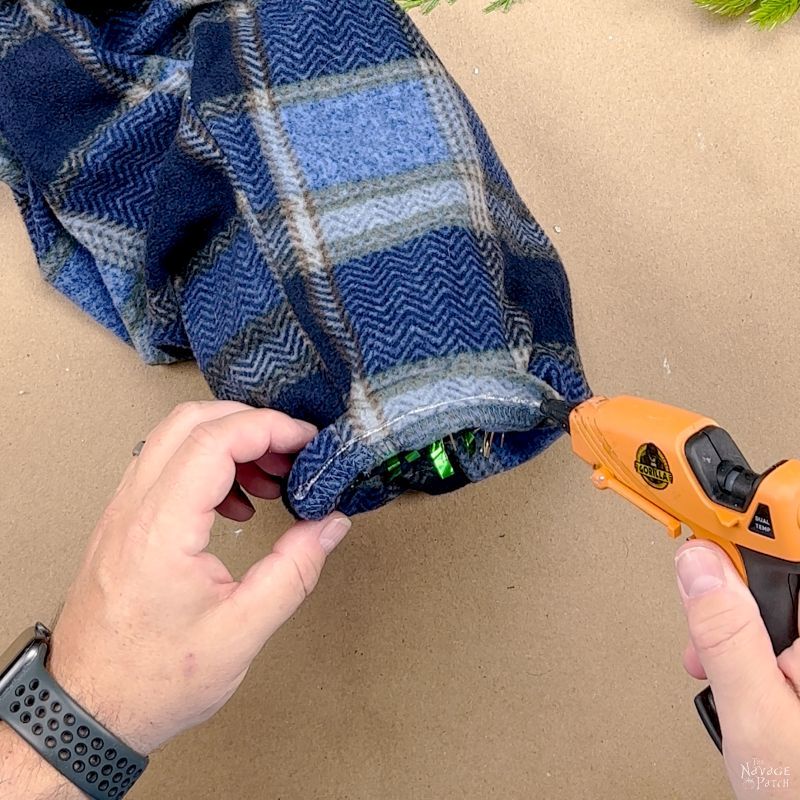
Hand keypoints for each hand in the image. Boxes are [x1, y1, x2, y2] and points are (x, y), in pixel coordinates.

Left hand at [0, 402, 349, 797]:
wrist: (87, 709)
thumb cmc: (154, 679)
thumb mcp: (242, 631)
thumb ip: (295, 570)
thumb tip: (330, 524)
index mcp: (162, 529)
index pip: (215, 440)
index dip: (269, 428)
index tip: (305, 441)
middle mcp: (134, 508)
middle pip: (191, 421)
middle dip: (250, 424)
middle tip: (290, 451)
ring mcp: (122, 512)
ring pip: (173, 437)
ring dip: (227, 442)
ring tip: (269, 479)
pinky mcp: (122, 523)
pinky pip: (164, 466)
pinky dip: (206, 466)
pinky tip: (235, 505)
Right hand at [675, 541, 799, 797]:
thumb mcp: (756, 716)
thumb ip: (725, 635)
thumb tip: (697, 565)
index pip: (787, 546)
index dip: (740, 527)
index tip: (696, 509)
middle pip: (772, 577)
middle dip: (726, 597)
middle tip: (701, 623)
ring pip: (769, 607)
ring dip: (731, 630)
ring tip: (716, 669)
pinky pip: (775, 635)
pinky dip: (746, 650)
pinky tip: (737, 677)